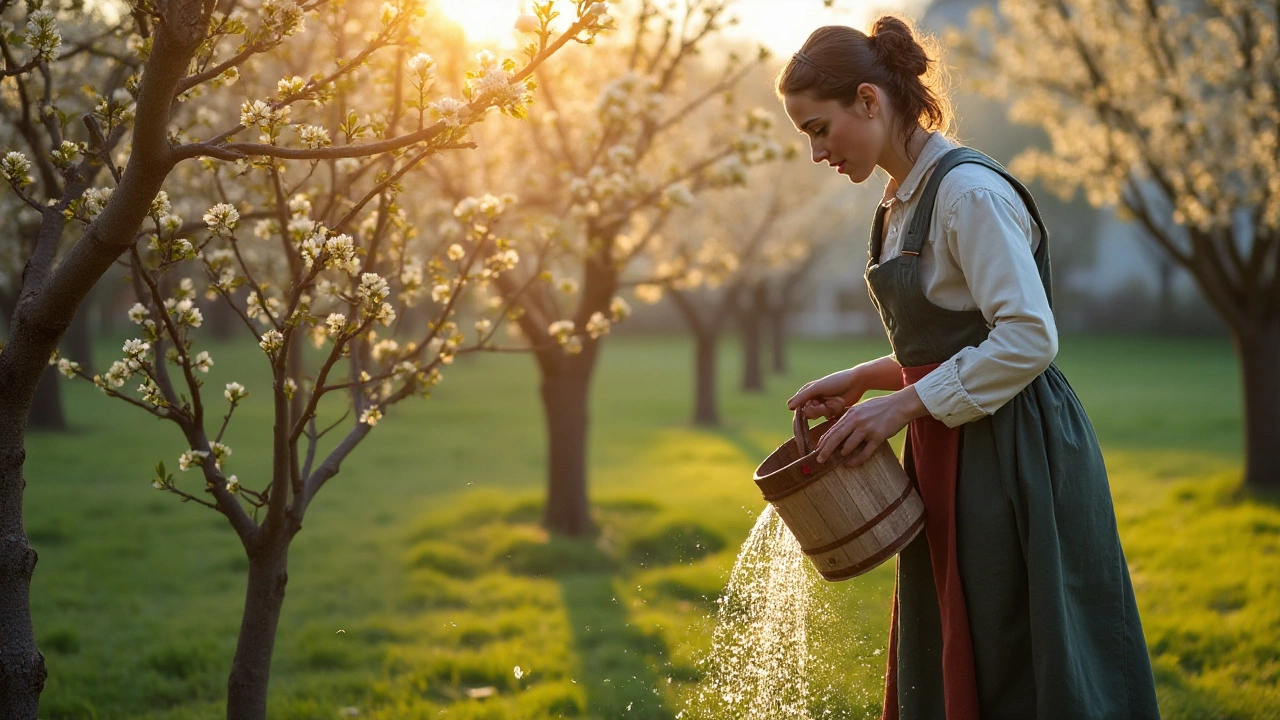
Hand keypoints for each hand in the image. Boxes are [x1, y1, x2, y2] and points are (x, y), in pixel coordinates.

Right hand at [787, 368, 864, 420]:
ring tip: (831, 405)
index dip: (800, 413)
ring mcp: (822, 405)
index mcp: (807, 391)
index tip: (803, 421)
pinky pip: (826, 418)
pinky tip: (837, 407)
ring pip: (816, 416)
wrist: (857, 382)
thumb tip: (788, 407)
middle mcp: (813, 398)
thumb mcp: (818, 388)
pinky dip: (831, 414)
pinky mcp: (832, 411)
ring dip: (823, 412)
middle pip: (807, 413)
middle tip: (822, 406)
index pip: (797, 406)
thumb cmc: (836, 381)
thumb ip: (803, 397)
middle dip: (814, 411)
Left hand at [813, 387, 927, 466]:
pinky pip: (864, 453)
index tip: (817, 449)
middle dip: (825, 450)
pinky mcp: (878, 437)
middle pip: (836, 438)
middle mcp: (856, 421)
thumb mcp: (862, 408)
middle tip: (819, 460)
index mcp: (851, 414)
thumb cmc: (881, 406)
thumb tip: (839, 429)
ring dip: (842, 454)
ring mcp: (867, 429)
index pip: (833, 429)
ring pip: (848, 446)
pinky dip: (856, 461)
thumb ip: (850, 417)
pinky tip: (850, 464)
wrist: (901, 405)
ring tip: (839, 458)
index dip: (824, 440)